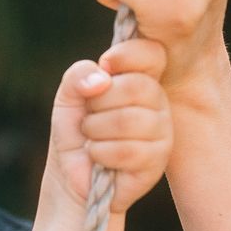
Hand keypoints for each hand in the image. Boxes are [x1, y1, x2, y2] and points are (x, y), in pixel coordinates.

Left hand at [45, 38, 172, 215]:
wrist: (73, 176)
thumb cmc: (76, 132)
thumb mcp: (68, 97)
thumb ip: (78, 75)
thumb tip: (102, 79)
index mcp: (140, 79)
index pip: (152, 53)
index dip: (127, 56)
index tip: (105, 66)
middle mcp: (158, 102)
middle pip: (137, 87)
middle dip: (99, 103)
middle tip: (89, 117)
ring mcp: (163, 131)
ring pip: (129, 120)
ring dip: (96, 131)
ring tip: (93, 138)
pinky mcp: (158, 160)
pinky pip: (127, 150)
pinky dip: (101, 153)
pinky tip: (100, 157)